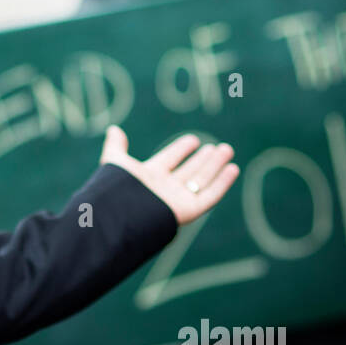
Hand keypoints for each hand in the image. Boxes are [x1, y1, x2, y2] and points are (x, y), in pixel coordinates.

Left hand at [99, 125, 237, 225]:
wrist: (123, 215)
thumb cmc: (118, 189)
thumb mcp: (115, 162)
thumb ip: (116, 147)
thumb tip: (113, 128)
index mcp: (150, 176)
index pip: (169, 159)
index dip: (181, 149)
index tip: (193, 140)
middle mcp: (165, 188)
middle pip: (189, 170)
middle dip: (203, 159)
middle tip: (217, 146)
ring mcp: (178, 199)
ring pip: (202, 179)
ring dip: (215, 165)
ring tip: (227, 149)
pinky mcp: (190, 210)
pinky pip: (210, 195)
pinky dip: (222, 183)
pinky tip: (232, 169)